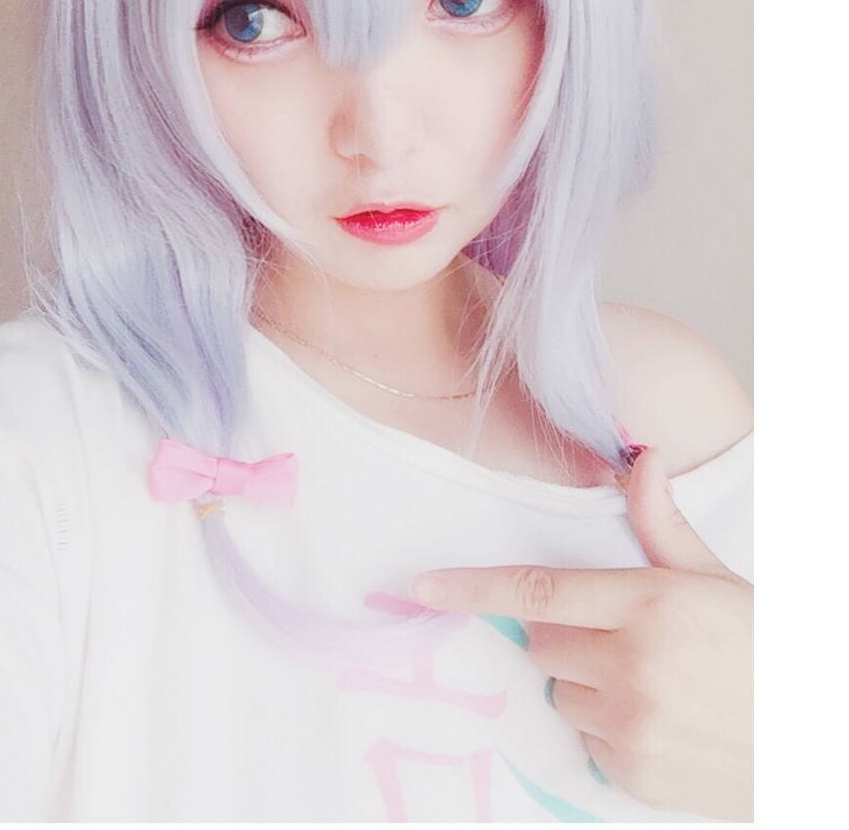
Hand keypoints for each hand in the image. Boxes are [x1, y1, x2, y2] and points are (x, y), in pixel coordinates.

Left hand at [411, 446, 752, 818]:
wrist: (814, 742)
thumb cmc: (763, 650)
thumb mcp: (714, 580)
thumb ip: (663, 524)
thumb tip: (639, 457)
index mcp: (647, 605)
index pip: (537, 591)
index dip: (471, 589)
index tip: (422, 587)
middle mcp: (630, 666)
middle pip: (542, 642)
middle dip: (567, 634)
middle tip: (622, 636)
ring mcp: (630, 726)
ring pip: (562, 693)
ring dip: (589, 685)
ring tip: (652, 683)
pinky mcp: (633, 774)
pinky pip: (586, 742)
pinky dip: (609, 731)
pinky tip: (659, 722)